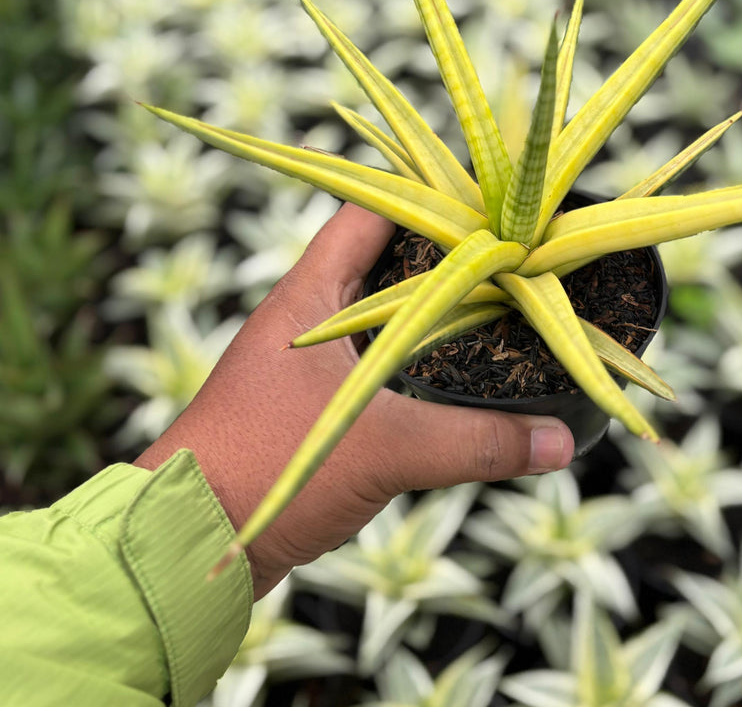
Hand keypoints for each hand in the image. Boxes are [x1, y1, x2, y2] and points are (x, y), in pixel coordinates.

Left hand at [135, 202, 573, 597]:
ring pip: (384, 318)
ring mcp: (306, 364)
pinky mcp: (311, 408)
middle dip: (446, 257)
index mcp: (308, 296)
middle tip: (511, 256)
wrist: (181, 546)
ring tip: (499, 309)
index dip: (428, 196)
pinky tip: (459, 380)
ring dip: (433, 314)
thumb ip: (475, 442)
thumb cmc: (262, 468)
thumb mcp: (381, 447)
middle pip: (386, 262)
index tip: (490, 200)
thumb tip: (560, 441)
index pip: (370, 212)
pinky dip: (418, 364)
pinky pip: (378, 367)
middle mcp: (306, 318)